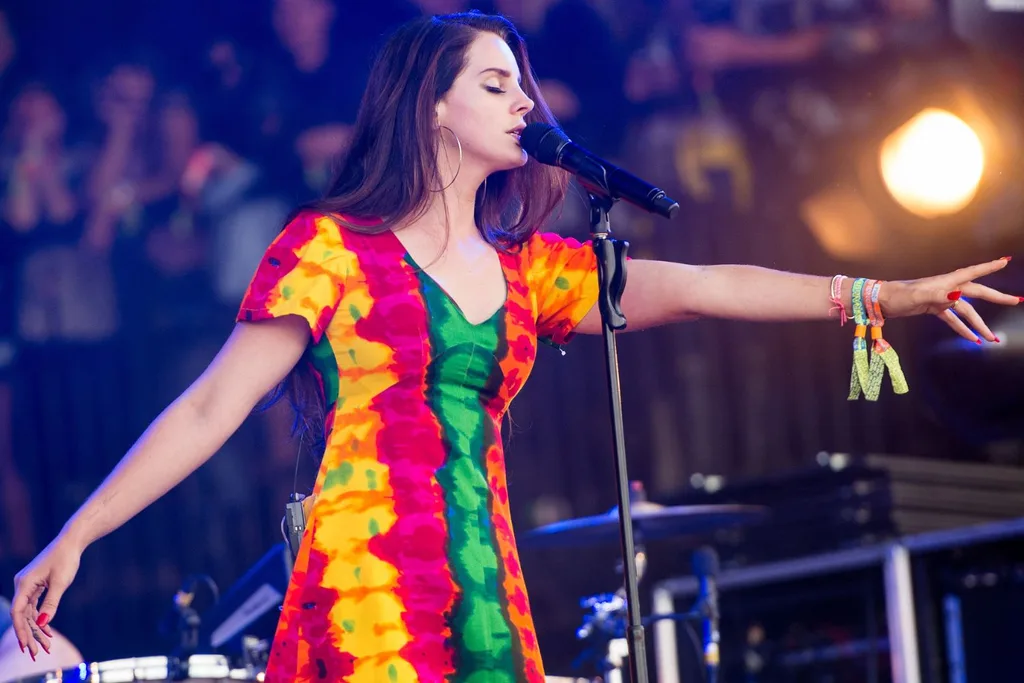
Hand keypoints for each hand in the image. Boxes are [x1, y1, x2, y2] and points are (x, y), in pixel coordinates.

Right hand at [10, 535, 82, 658]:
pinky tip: (46, 630)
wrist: (71, 541)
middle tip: (38, 652)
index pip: (17, 612)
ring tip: (45, 646)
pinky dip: (39, 618)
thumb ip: (51, 603)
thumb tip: (42, 623)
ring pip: (28, 612)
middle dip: (29, 634)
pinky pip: (33, 606)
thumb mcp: (61, 582)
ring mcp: (27, 585)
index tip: (27, 645)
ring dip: (35, 629)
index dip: (21, 630)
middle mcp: (22, 585)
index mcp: (24, 583)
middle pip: (22, 615)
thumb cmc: (66, 559)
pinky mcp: (35, 585)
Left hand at [880, 257, 1019, 342]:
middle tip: (1016, 301)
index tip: (1005, 262)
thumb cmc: (898, 295)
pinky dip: (962, 329)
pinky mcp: (934, 309)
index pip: (972, 272)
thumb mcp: (918, 295)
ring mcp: (941, 299)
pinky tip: (972, 339)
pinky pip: (953, 319)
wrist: (882, 301)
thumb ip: (939, 295)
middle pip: (977, 293)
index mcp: (946, 281)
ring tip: (992, 338)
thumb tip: (958, 295)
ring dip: (979, 324)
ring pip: (966, 311)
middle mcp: (947, 288)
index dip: (989, 267)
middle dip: (996, 297)